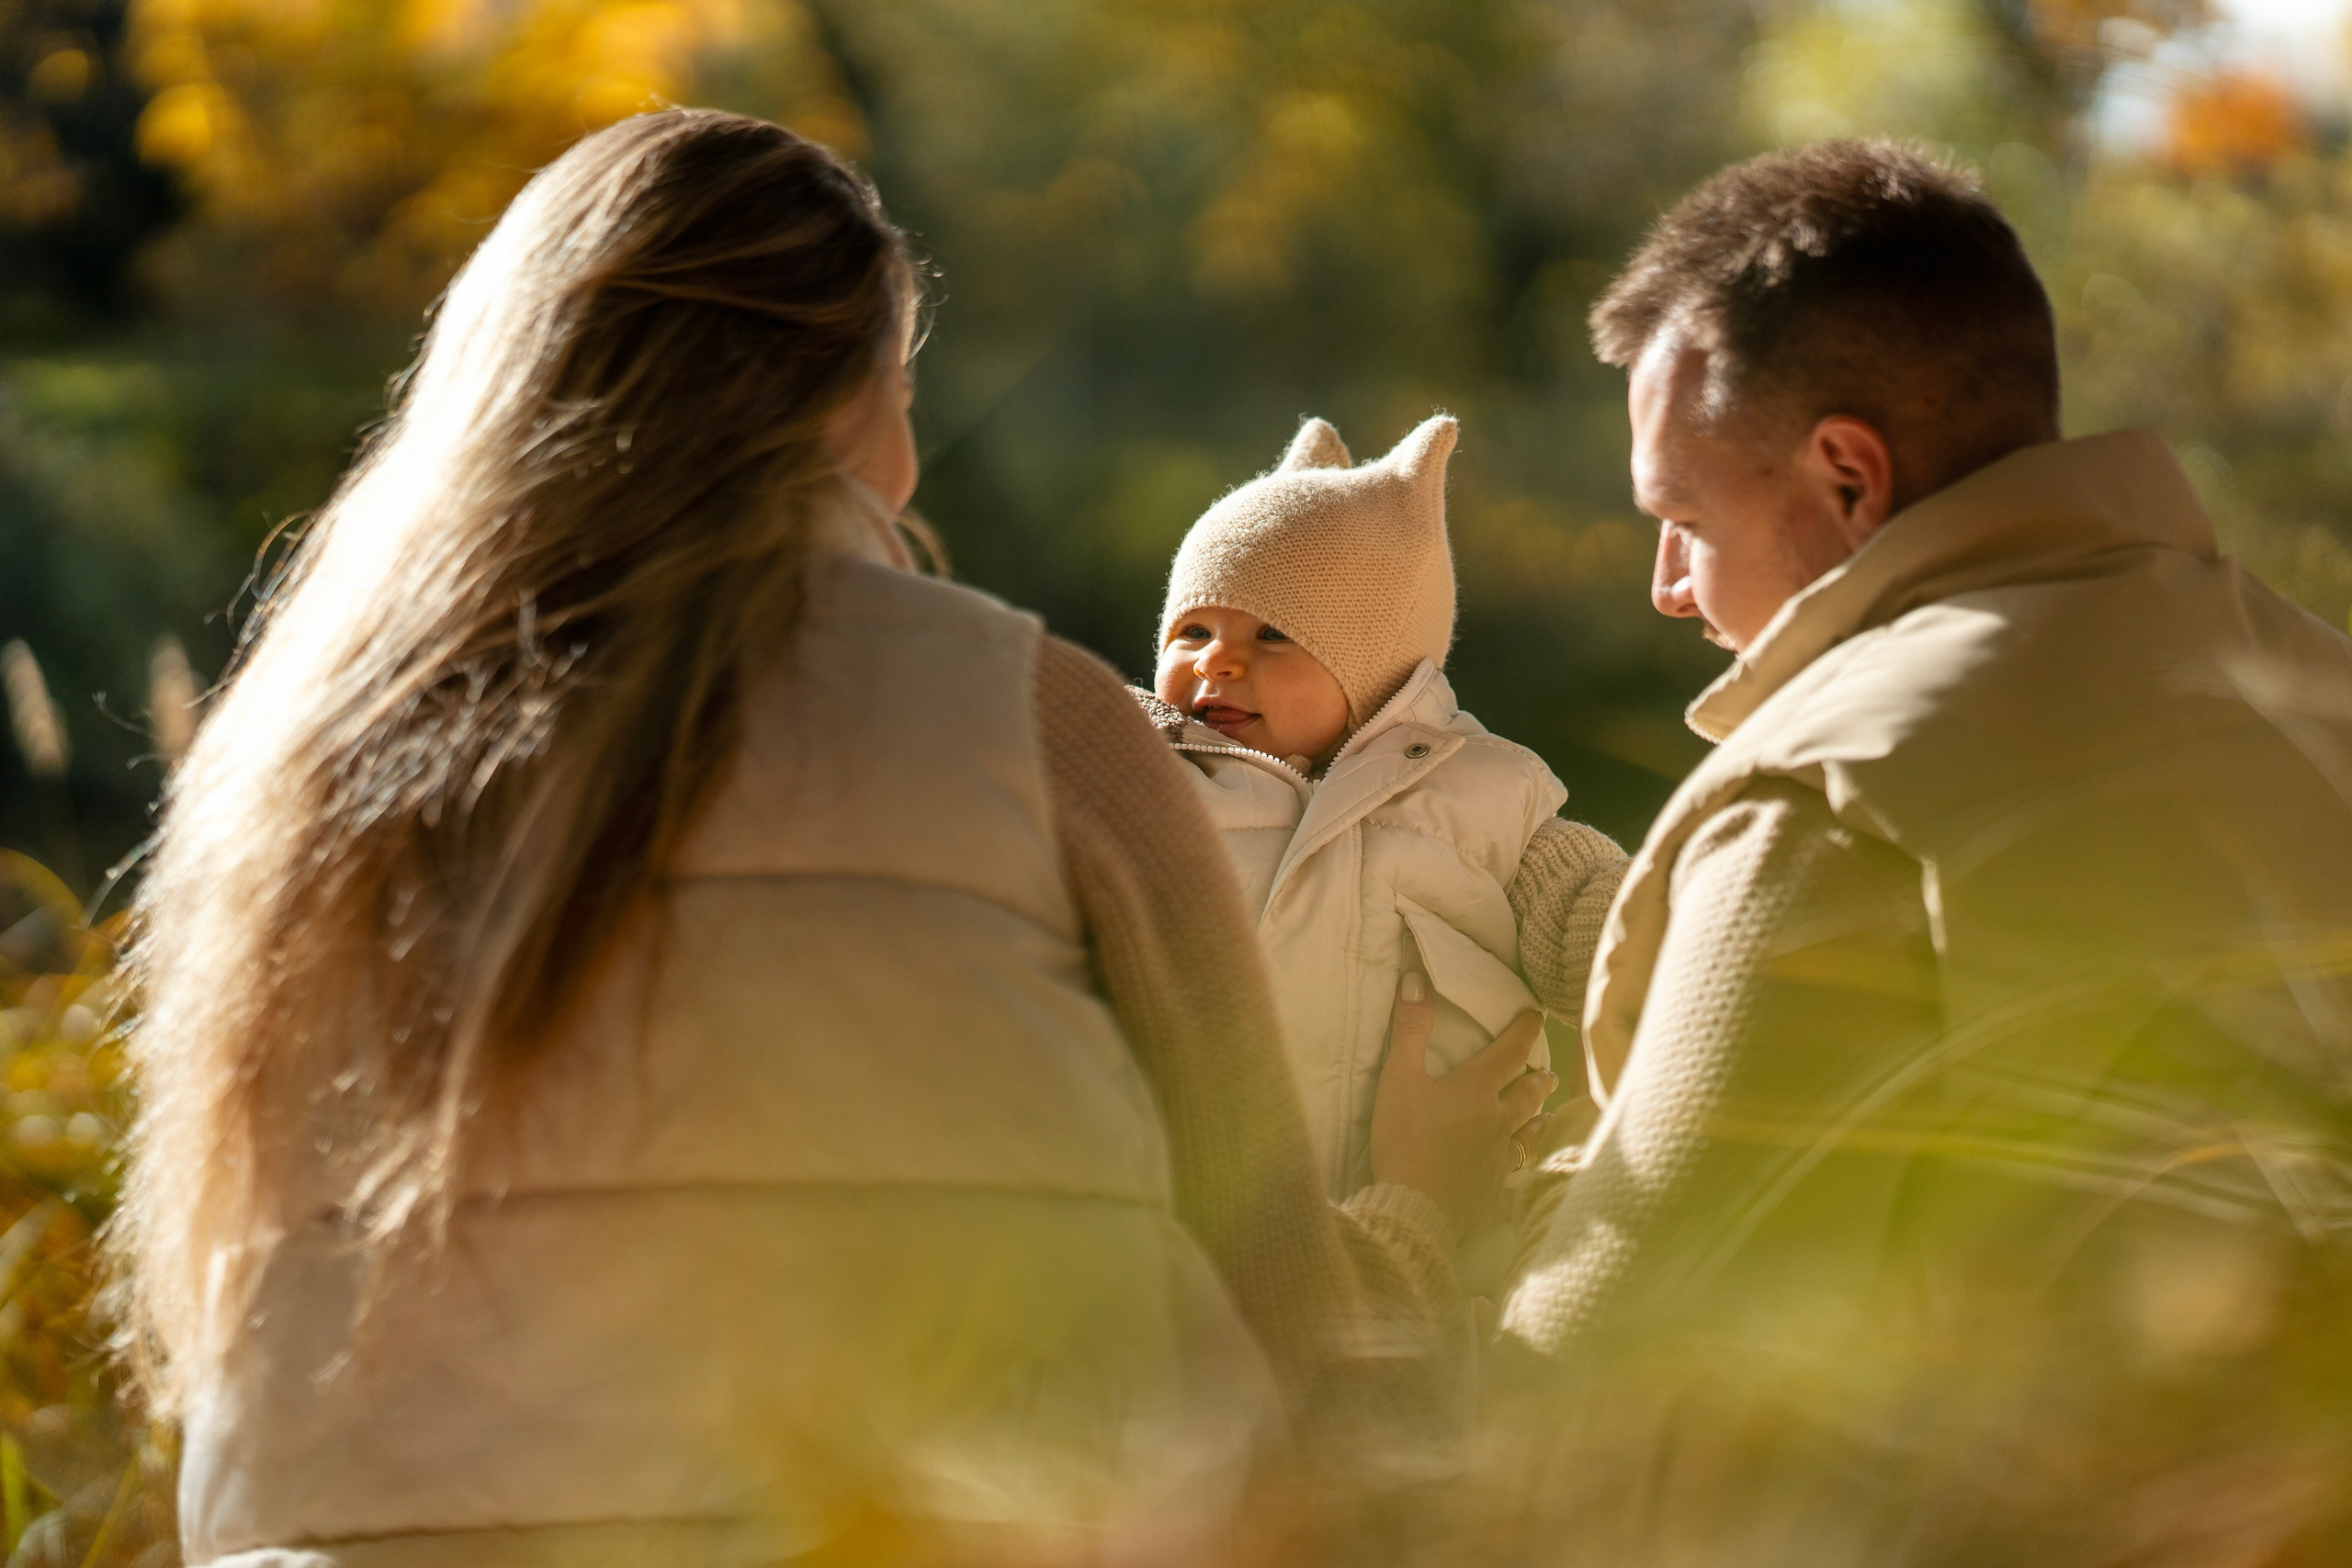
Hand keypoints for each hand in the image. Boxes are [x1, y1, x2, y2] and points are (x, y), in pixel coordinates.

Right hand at [1366, 972, 1555, 1234]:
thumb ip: (1410, 1029)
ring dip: (1537, 1120)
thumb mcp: (1399, 1078)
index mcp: (1477, 1090)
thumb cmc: (1405, 1139)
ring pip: (1527, 1134)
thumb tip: (1417, 978)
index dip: (1524, 1031)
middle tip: (1547, 1074)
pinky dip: (1519, 1172)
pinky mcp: (1493, 1193)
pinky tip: (1520, 1177)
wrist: (1416, 1208)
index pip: (1510, 1052)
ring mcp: (1499, 1160)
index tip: (1537, 1016)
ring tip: (1546, 1114)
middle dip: (1537, 1080)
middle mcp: (1498, 1121)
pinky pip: (1513, 1180)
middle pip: (1526, 1095)